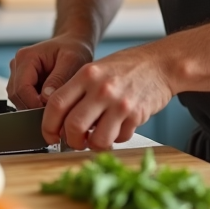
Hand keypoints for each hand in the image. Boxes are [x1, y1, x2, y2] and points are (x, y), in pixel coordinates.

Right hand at [6, 35, 93, 110]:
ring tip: (53, 106)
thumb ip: (59, 78)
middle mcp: (17, 65)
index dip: (34, 104)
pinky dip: (35, 104)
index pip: (22, 88)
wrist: (73, 43)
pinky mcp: (22, 82)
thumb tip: (45, 98)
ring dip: (33, 106)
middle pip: (16, 95)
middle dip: (33, 107)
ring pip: (18, 99)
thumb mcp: (72, 60)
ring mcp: (18, 74)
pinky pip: (23, 99)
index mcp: (26, 57)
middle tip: (54, 113)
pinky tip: (49, 102)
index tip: (51, 112)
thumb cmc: (73, 48)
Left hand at [41, 41, 174, 150]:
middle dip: (70, 141)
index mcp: (86, 75)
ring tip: (96, 138)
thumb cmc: (127, 67)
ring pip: (96, 139)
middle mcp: (101, 89)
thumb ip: (78, 91)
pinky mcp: (136, 115)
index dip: (48, 125)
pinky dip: (115, 139)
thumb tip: (60, 120)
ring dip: (94, 145)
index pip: (56, 105)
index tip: (50, 135)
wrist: (161, 63)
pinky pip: (119, 138)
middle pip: (73, 126)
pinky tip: (118, 127)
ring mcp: (119, 103)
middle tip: (75, 141)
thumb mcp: (96, 69)